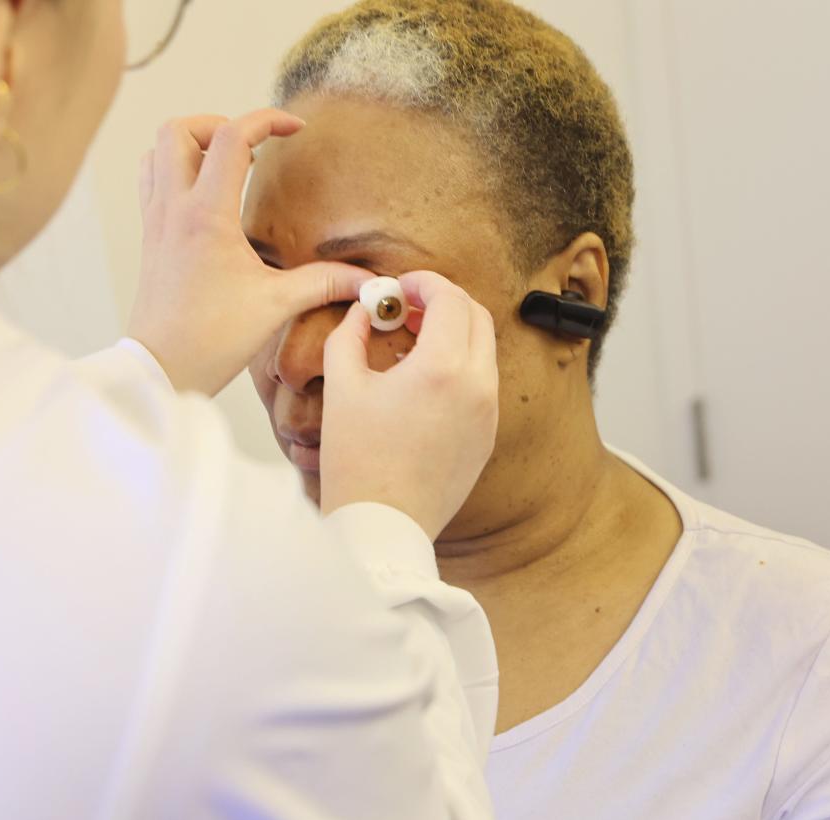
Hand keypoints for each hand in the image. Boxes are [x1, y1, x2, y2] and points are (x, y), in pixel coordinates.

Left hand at [129, 110, 373, 394]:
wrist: (160, 370)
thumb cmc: (211, 340)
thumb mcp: (277, 306)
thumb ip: (325, 283)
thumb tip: (369, 281)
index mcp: (207, 215)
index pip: (231, 137)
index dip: (266, 120)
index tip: (295, 127)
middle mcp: (174, 209)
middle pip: (178, 130)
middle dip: (217, 123)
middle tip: (252, 145)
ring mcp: (156, 222)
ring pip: (158, 152)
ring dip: (192, 145)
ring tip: (229, 164)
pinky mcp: (150, 240)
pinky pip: (152, 182)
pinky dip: (175, 171)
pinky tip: (207, 196)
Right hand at [320, 270, 499, 540]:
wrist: (382, 527)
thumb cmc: (358, 463)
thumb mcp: (342, 387)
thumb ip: (350, 334)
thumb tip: (364, 310)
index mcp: (442, 368)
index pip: (449, 298)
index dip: (423, 282)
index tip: (400, 287)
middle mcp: (477, 386)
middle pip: (476, 315)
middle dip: (443, 300)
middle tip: (406, 307)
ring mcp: (488, 412)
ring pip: (483, 349)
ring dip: (453, 332)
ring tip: (411, 341)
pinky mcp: (487, 435)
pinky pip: (482, 382)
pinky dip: (459, 364)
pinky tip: (422, 379)